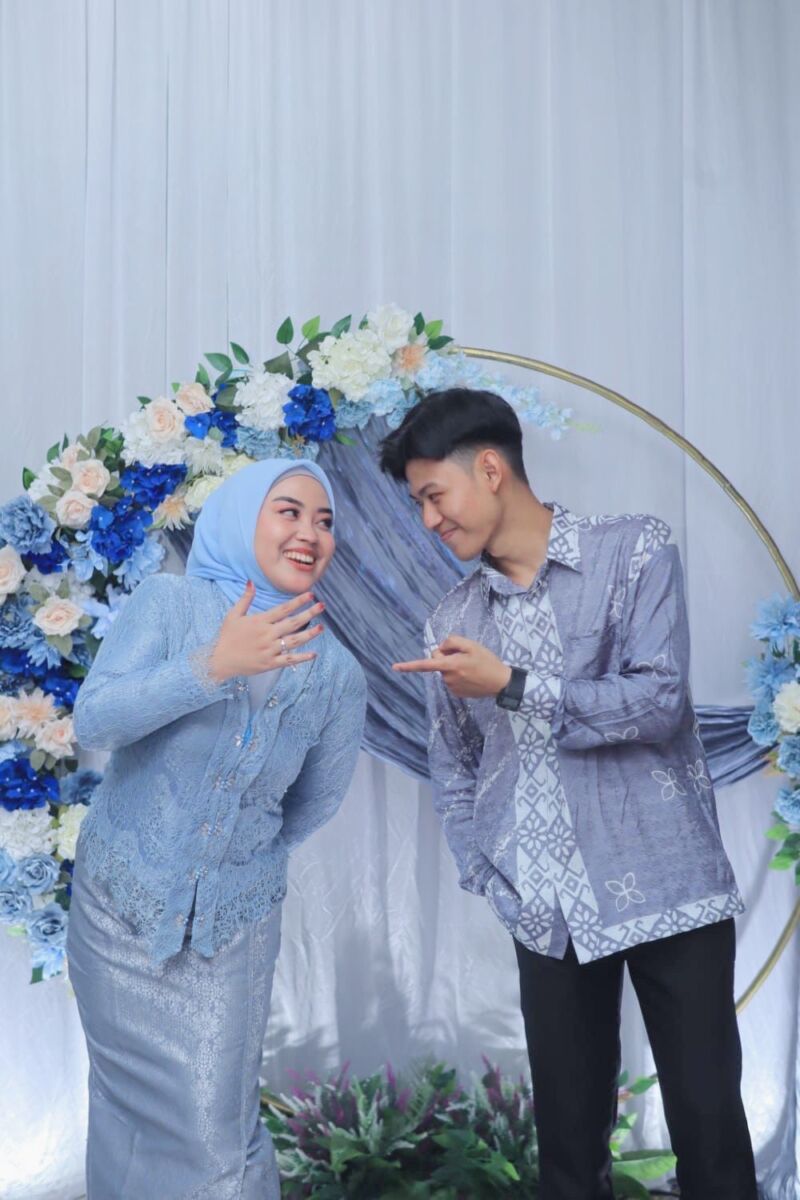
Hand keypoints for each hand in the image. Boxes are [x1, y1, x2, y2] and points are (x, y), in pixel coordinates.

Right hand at [209, 583, 324, 681]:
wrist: (220, 660)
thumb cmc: (227, 636)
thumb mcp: (234, 615)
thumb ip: (245, 598)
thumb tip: (251, 581)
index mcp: (260, 621)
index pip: (283, 609)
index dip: (298, 601)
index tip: (311, 594)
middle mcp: (267, 635)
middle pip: (293, 623)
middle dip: (309, 614)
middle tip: (322, 606)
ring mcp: (270, 650)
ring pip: (294, 641)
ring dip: (309, 634)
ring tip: (322, 628)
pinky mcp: (270, 663)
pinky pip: (289, 660)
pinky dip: (301, 658)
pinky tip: (313, 654)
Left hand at [393, 635, 511, 698]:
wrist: (501, 682)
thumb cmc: (487, 661)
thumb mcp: (472, 645)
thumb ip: (452, 642)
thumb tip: (441, 648)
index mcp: (450, 665)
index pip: (425, 664)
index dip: (408, 666)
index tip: (394, 667)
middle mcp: (448, 678)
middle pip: (437, 661)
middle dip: (445, 656)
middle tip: (464, 655)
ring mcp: (452, 687)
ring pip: (445, 671)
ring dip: (453, 666)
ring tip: (471, 666)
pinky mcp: (456, 693)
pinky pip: (451, 679)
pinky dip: (458, 675)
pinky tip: (471, 675)